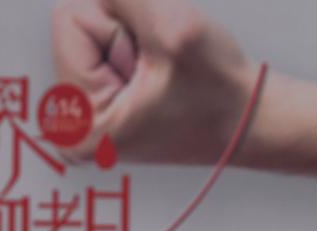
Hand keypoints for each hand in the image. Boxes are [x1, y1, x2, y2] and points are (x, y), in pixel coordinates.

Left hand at [51, 0, 256, 165]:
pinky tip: (153, 72)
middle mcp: (71, 127)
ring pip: (88, 31)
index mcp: (81, 125)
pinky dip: (128, 44)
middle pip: (74, 25)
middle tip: (159, 63)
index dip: (118, 17)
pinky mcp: (95, 104)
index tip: (151, 51)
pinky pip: (99, 44)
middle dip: (121, 27)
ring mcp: (81, 117)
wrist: (248, 120)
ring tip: (159, 70)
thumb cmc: (219, 93)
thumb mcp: (176, 30)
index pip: (68, 18)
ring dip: (128, 35)